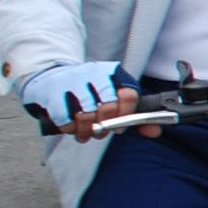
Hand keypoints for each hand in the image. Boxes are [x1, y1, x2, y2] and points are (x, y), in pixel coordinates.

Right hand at [20, 60, 136, 140]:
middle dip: (105, 126)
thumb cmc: (90, 92)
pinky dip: (69, 128)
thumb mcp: (114, 98)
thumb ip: (136, 116)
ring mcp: (72, 80)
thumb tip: (155, 132)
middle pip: (108, 107)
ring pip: (86, 114)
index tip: (120, 127)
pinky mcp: (53, 90)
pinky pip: (64, 117)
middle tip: (101, 133)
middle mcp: (94, 73)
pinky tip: (71, 129)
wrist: (53, 77)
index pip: (129, 95)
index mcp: (113, 73)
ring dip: (86, 130)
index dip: (126, 116)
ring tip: (86, 134)